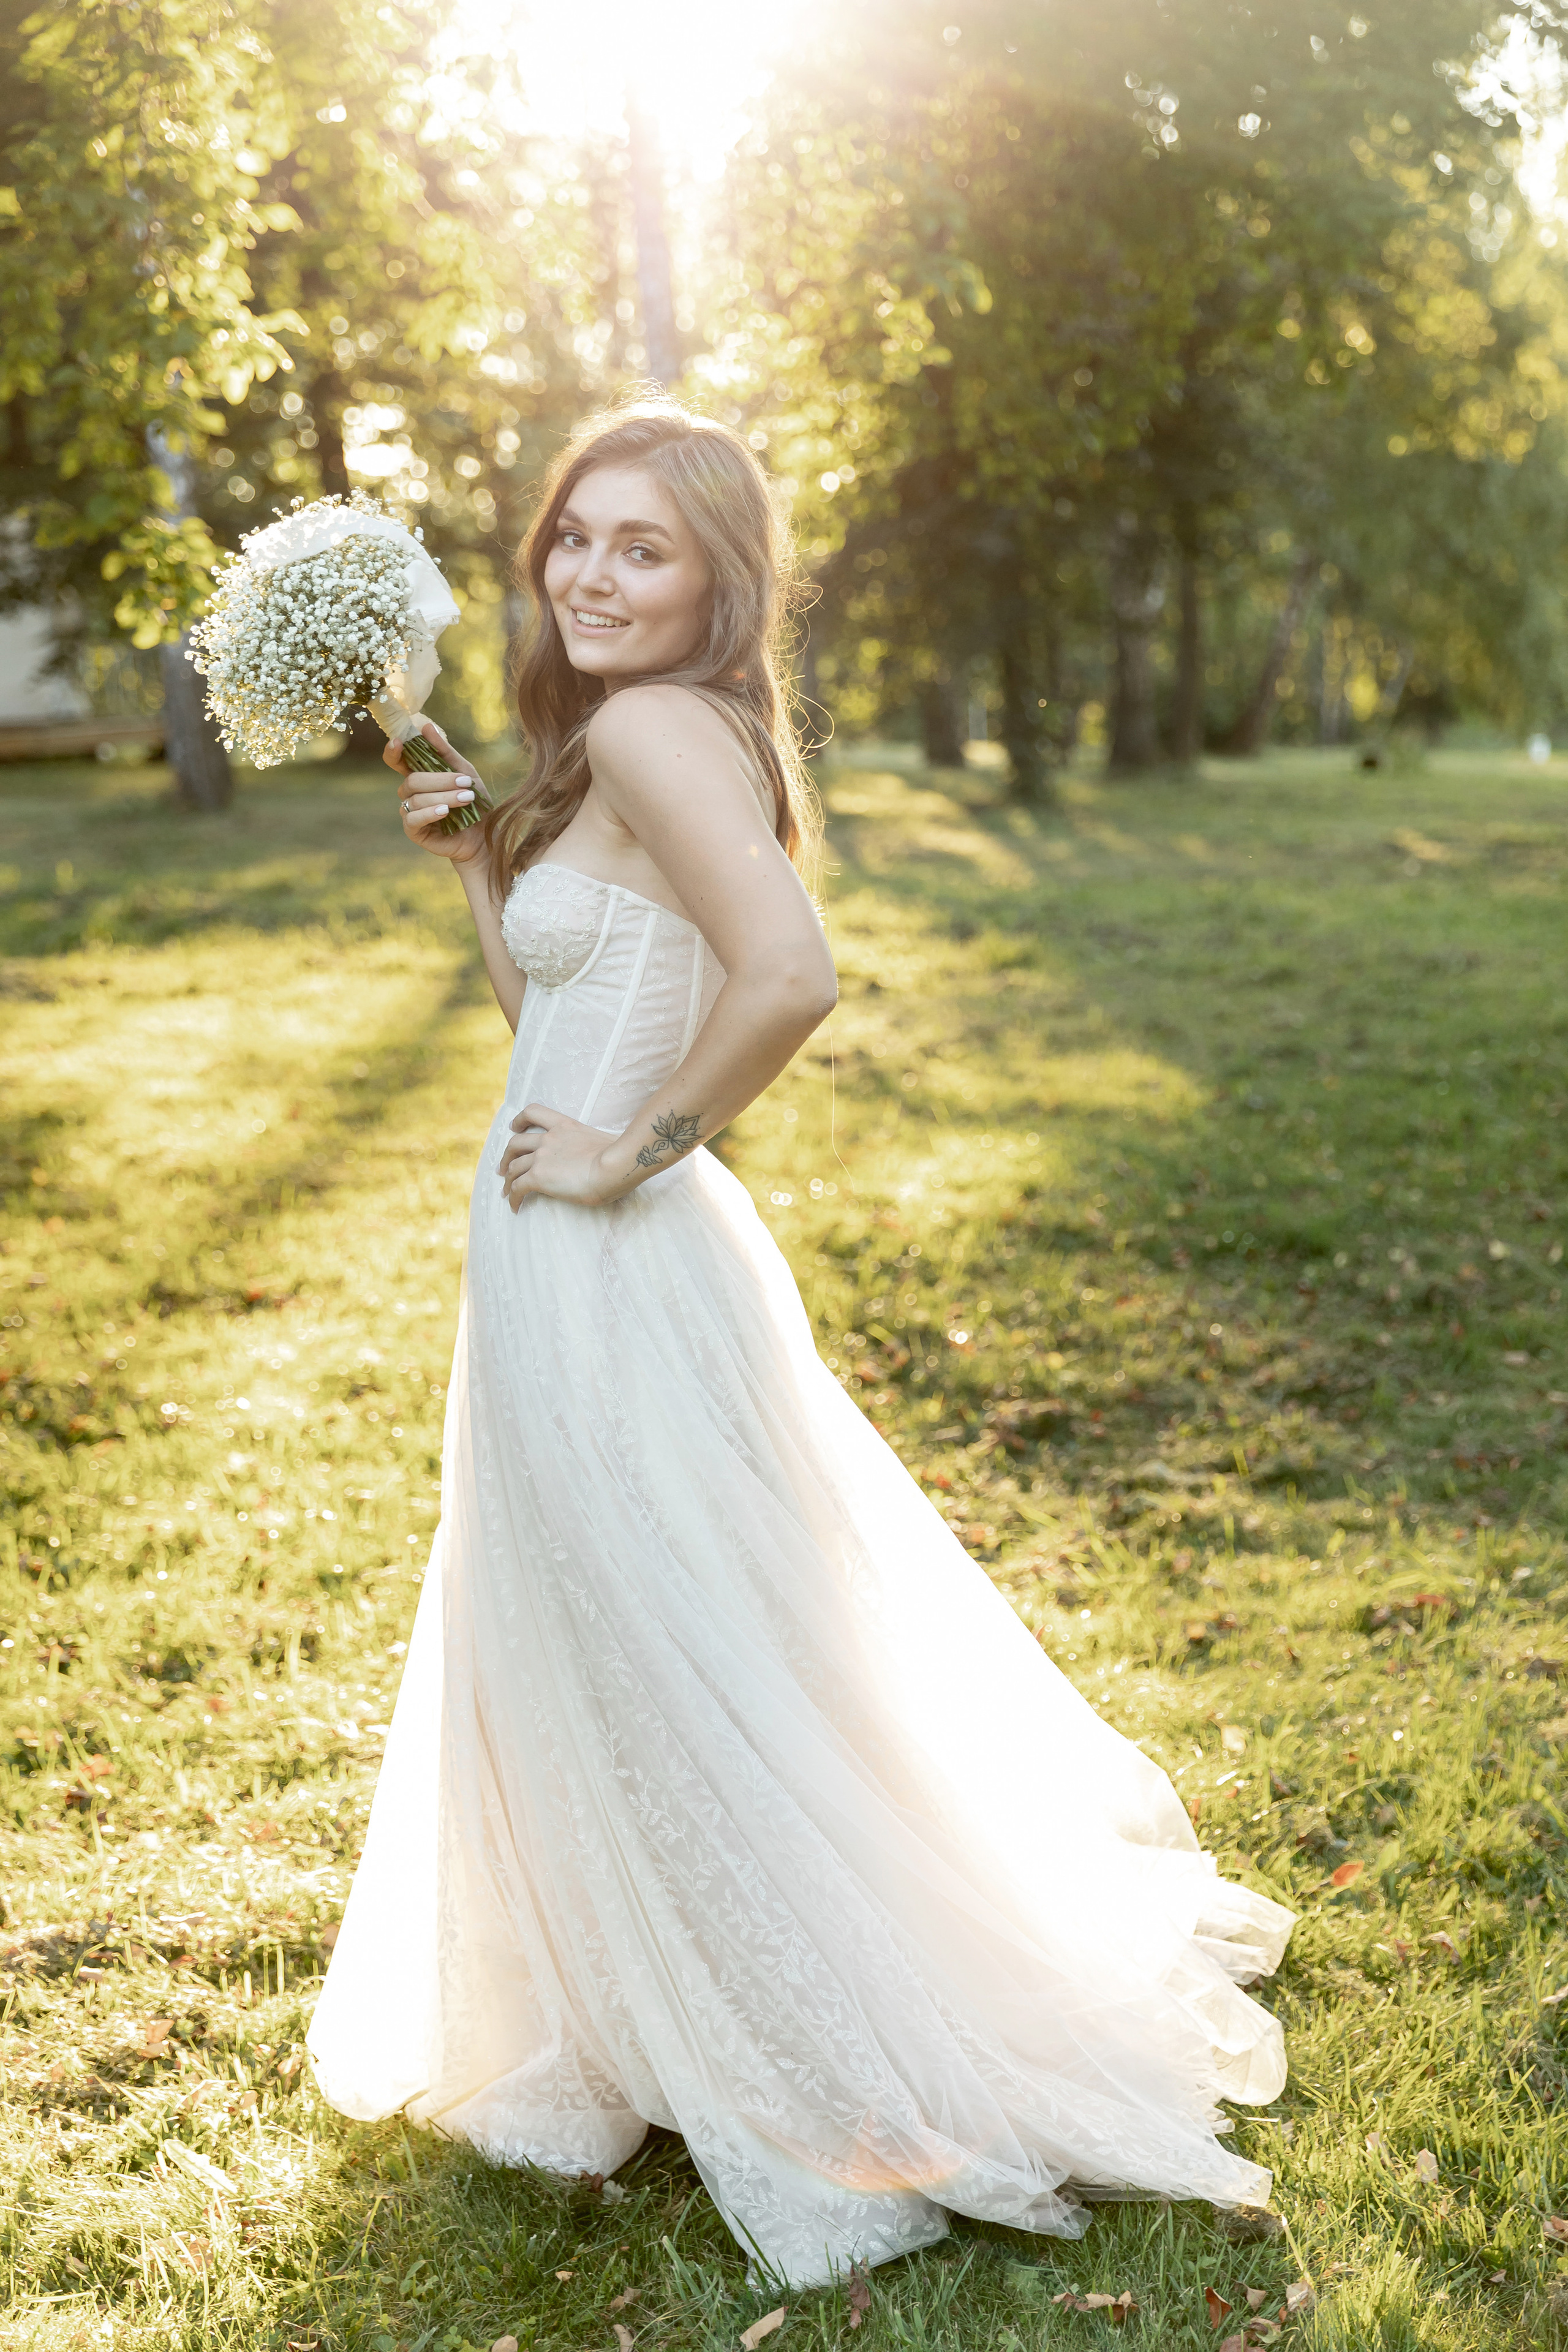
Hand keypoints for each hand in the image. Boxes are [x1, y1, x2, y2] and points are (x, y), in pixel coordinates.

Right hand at [384, 720, 486, 864]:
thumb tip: (425, 726)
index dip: (393, 752)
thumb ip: (445, 752)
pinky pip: (413, 818)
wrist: (484, 835)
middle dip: (440, 780)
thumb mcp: (465, 772)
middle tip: (466, 783)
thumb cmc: (474, 803)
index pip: (397, 761)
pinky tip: (445, 813)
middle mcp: (411, 793)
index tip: (398, 741)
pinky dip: (430, 813)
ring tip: (467, 799)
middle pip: (413, 780)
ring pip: (417, 798)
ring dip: (444, 797)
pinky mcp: (414, 831)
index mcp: (420, 776)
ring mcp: (410, 812)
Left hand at [499, 1103, 625, 1210]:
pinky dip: (513, 1198)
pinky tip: (515, 1207)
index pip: (534, 1113)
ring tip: (506, 1191)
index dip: (520, 1120)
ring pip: (513, 1167)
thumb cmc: (618, 1157)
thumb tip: (599, 1159)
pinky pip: (517, 1188)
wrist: (614, 1166)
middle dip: (507, 1155)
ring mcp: (541, 1158)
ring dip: (507, 1180)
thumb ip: (591, 1146)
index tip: (514, 1128)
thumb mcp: (602, 1141)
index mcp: (564, 1125)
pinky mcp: (538, 1177)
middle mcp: (548, 1139)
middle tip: (504, 1168)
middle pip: (516, 1143)